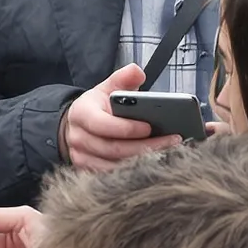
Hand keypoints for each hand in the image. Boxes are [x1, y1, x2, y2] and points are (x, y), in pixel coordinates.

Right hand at [58, 63, 174, 169]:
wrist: (76, 126)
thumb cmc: (97, 107)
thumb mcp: (106, 89)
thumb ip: (122, 79)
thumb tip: (136, 71)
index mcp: (82, 113)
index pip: (103, 124)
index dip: (128, 128)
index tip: (151, 127)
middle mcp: (78, 137)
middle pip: (114, 149)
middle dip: (145, 147)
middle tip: (171, 142)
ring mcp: (81, 157)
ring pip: (115, 166)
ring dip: (142, 162)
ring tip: (167, 154)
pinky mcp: (88, 171)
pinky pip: (113, 176)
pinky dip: (133, 173)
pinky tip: (152, 166)